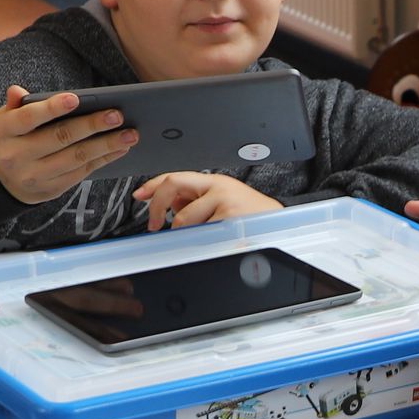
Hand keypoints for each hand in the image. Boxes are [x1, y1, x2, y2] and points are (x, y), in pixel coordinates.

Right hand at [0, 85, 136, 204]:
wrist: (0, 181)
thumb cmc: (10, 138)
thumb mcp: (4, 119)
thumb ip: (16, 105)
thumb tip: (17, 91)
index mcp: (3, 132)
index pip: (29, 118)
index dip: (52, 108)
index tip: (76, 98)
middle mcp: (16, 157)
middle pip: (60, 139)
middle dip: (91, 126)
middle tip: (117, 115)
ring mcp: (35, 176)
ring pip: (76, 158)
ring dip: (106, 145)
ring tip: (130, 134)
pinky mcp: (52, 189)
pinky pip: (82, 173)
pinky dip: (103, 159)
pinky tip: (121, 148)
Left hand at [136, 170, 282, 230]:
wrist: (279, 224)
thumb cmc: (250, 216)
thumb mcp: (222, 202)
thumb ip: (196, 201)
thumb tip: (170, 205)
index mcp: (213, 181)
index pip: (175, 176)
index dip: (153, 185)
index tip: (139, 195)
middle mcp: (217, 186)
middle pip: (173, 186)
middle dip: (156, 207)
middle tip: (154, 225)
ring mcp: (223, 201)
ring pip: (183, 218)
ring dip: (182, 232)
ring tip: (198, 238)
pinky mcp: (229, 218)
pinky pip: (199, 233)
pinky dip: (199, 241)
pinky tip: (212, 241)